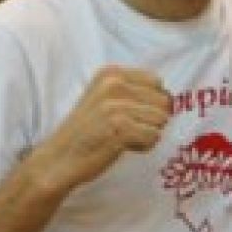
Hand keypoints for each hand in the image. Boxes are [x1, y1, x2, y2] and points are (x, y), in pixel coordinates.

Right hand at [27, 66, 170, 192]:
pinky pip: (154, 137)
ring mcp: (116, 105)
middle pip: (164, 102)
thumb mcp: (104, 98)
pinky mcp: (120, 127)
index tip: (130, 115)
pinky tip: (122, 147)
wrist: (59, 158)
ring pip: (162, 120)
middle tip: (126, 129)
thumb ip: (133, 92)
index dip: (152, 103)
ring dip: (147, 134)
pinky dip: (143, 146)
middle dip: (152, 119)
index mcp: (111, 73)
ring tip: (122, 137)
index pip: (157, 83)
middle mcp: (114, 84)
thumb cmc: (88, 131)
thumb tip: (171, 99)